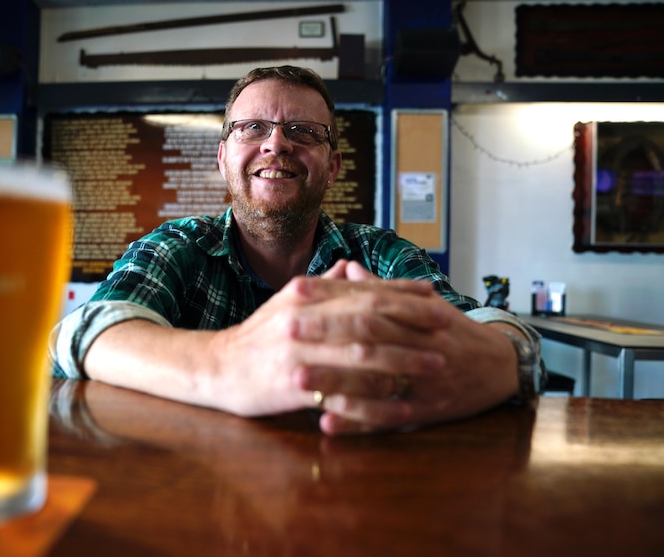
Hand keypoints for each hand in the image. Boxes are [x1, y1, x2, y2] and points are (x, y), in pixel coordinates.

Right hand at [208, 260, 454, 416]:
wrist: (218, 367)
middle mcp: (304, 317)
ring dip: (405, 358)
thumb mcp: (287, 302)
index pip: (363, 288)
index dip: (401, 292)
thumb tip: (351, 267)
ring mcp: (299, 351)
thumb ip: (323, 285)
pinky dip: (377, 393)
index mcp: (305, 293)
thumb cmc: (259, 335)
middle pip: (369, 316)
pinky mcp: (295, 384)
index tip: (433, 296)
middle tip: (445, 327)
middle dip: (412, 322)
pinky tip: (402, 397)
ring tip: (436, 363)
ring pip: (363, 352)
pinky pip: (345, 389)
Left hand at [290, 261, 519, 434]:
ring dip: (333, 382)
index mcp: (416, 314)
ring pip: (374, 381)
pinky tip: (327, 422)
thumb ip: (383, 289)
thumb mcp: (424, 305)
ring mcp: (423, 380)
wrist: (500, 366)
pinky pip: (388, 419)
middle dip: (325, 336)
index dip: (332, 297)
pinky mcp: (426, 412)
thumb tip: (346, 268)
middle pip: (367, 338)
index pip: (368, 301)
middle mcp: (420, 345)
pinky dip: (357, 422)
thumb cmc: (453, 332)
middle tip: (285, 332)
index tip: (295, 291)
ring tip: (295, 380)